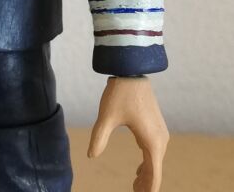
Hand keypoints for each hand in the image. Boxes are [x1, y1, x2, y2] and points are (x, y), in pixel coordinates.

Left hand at [88, 76, 168, 191]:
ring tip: (135, 185)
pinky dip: (148, 161)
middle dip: (146, 184)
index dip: (147, 189)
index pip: (154, 174)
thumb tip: (91, 155)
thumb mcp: (106, 116)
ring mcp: (160, 131)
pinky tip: (139, 167)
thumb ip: (99, 137)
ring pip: (156, 160)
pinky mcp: (156, 125)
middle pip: (155, 169)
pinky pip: (155, 150)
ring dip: (147, 173)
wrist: (132, 70)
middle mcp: (160, 139)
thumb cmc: (120, 92)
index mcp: (152, 141)